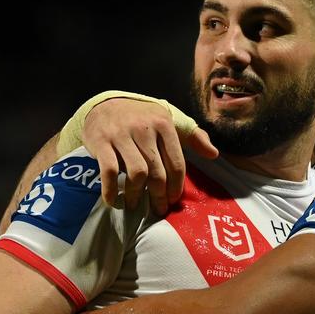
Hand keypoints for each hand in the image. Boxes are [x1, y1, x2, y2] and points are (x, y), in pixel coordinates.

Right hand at [83, 98, 217, 212]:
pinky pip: (109, 171)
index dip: (176, 186)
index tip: (173, 200)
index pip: (176, 162)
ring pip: (136, 173)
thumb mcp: (169, 119)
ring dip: (136, 194)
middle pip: (157, 171)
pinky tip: (114, 200)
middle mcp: (144, 128)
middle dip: (159, 195)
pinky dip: (111, 190)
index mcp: (164, 124)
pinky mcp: (101, 142)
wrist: (104, 104)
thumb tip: (214, 154)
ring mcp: (121, 135)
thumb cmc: (142, 117)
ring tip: (135, 205)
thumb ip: (193, 136)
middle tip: (158, 209)